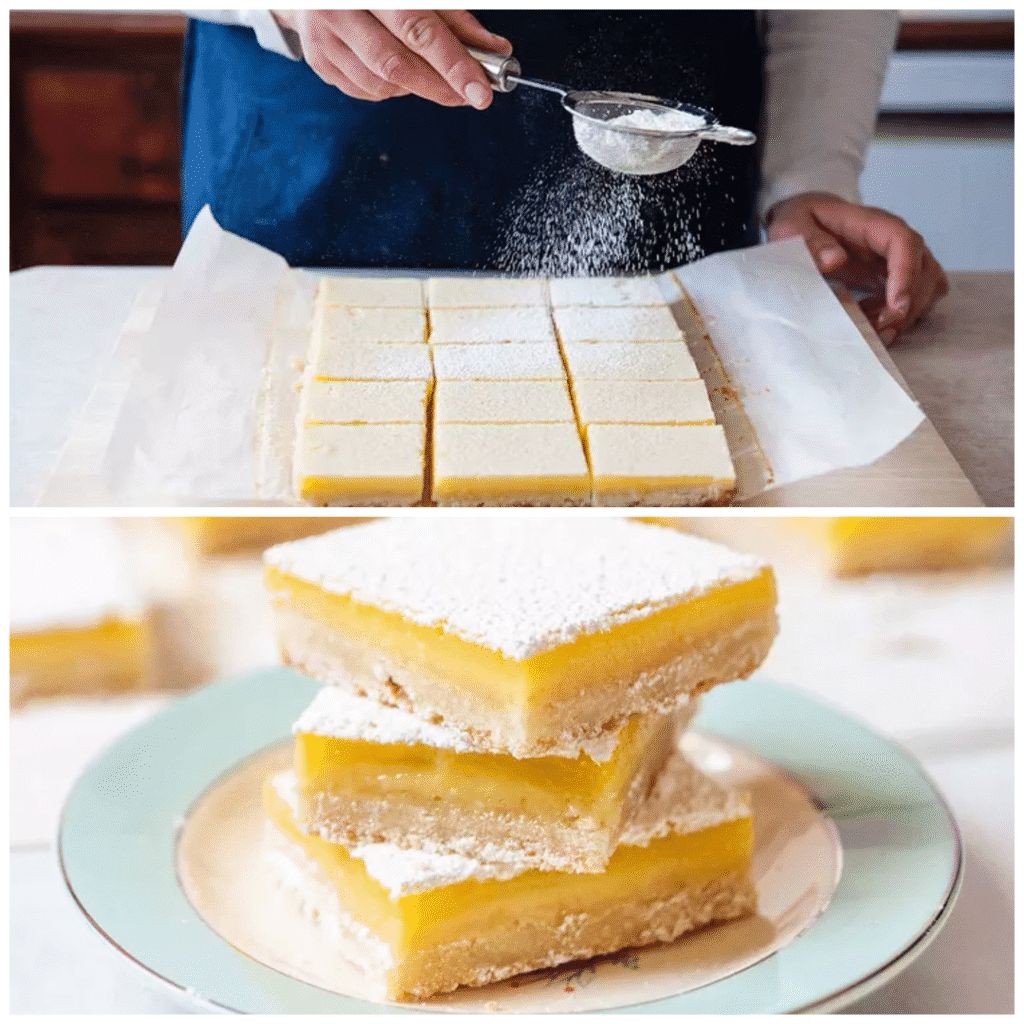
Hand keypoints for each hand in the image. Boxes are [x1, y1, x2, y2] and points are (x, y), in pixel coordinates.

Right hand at [272, 10, 510, 107]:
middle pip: (397, 65)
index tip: (481, 91)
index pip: (418, 29)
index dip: (453, 64)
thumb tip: (494, 50)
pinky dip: (392, 89)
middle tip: (469, 95)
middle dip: (440, 86)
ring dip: (416, 87)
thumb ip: (455, 18)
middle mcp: (340, 9)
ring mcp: (324, 38)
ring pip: (382, 84)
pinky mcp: (320, 61)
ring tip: (430, 72)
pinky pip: (367, 90)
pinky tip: (398, 71)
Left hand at [766, 192, 948, 343]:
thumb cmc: (801, 223)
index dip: (906, 275)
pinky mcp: (895, 275)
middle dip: (909, 305)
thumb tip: (834, 260)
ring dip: (907, 314)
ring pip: (928, 286)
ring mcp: (899, 258)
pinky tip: (872, 322)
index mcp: (871, 223)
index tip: (896, 308)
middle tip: (880, 331)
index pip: (904, 243)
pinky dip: (901, 315)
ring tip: (872, 329)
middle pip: (925, 268)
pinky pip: (916, 297)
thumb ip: (811, 242)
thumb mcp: (792, 227)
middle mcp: (893, 239)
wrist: (806, 222)